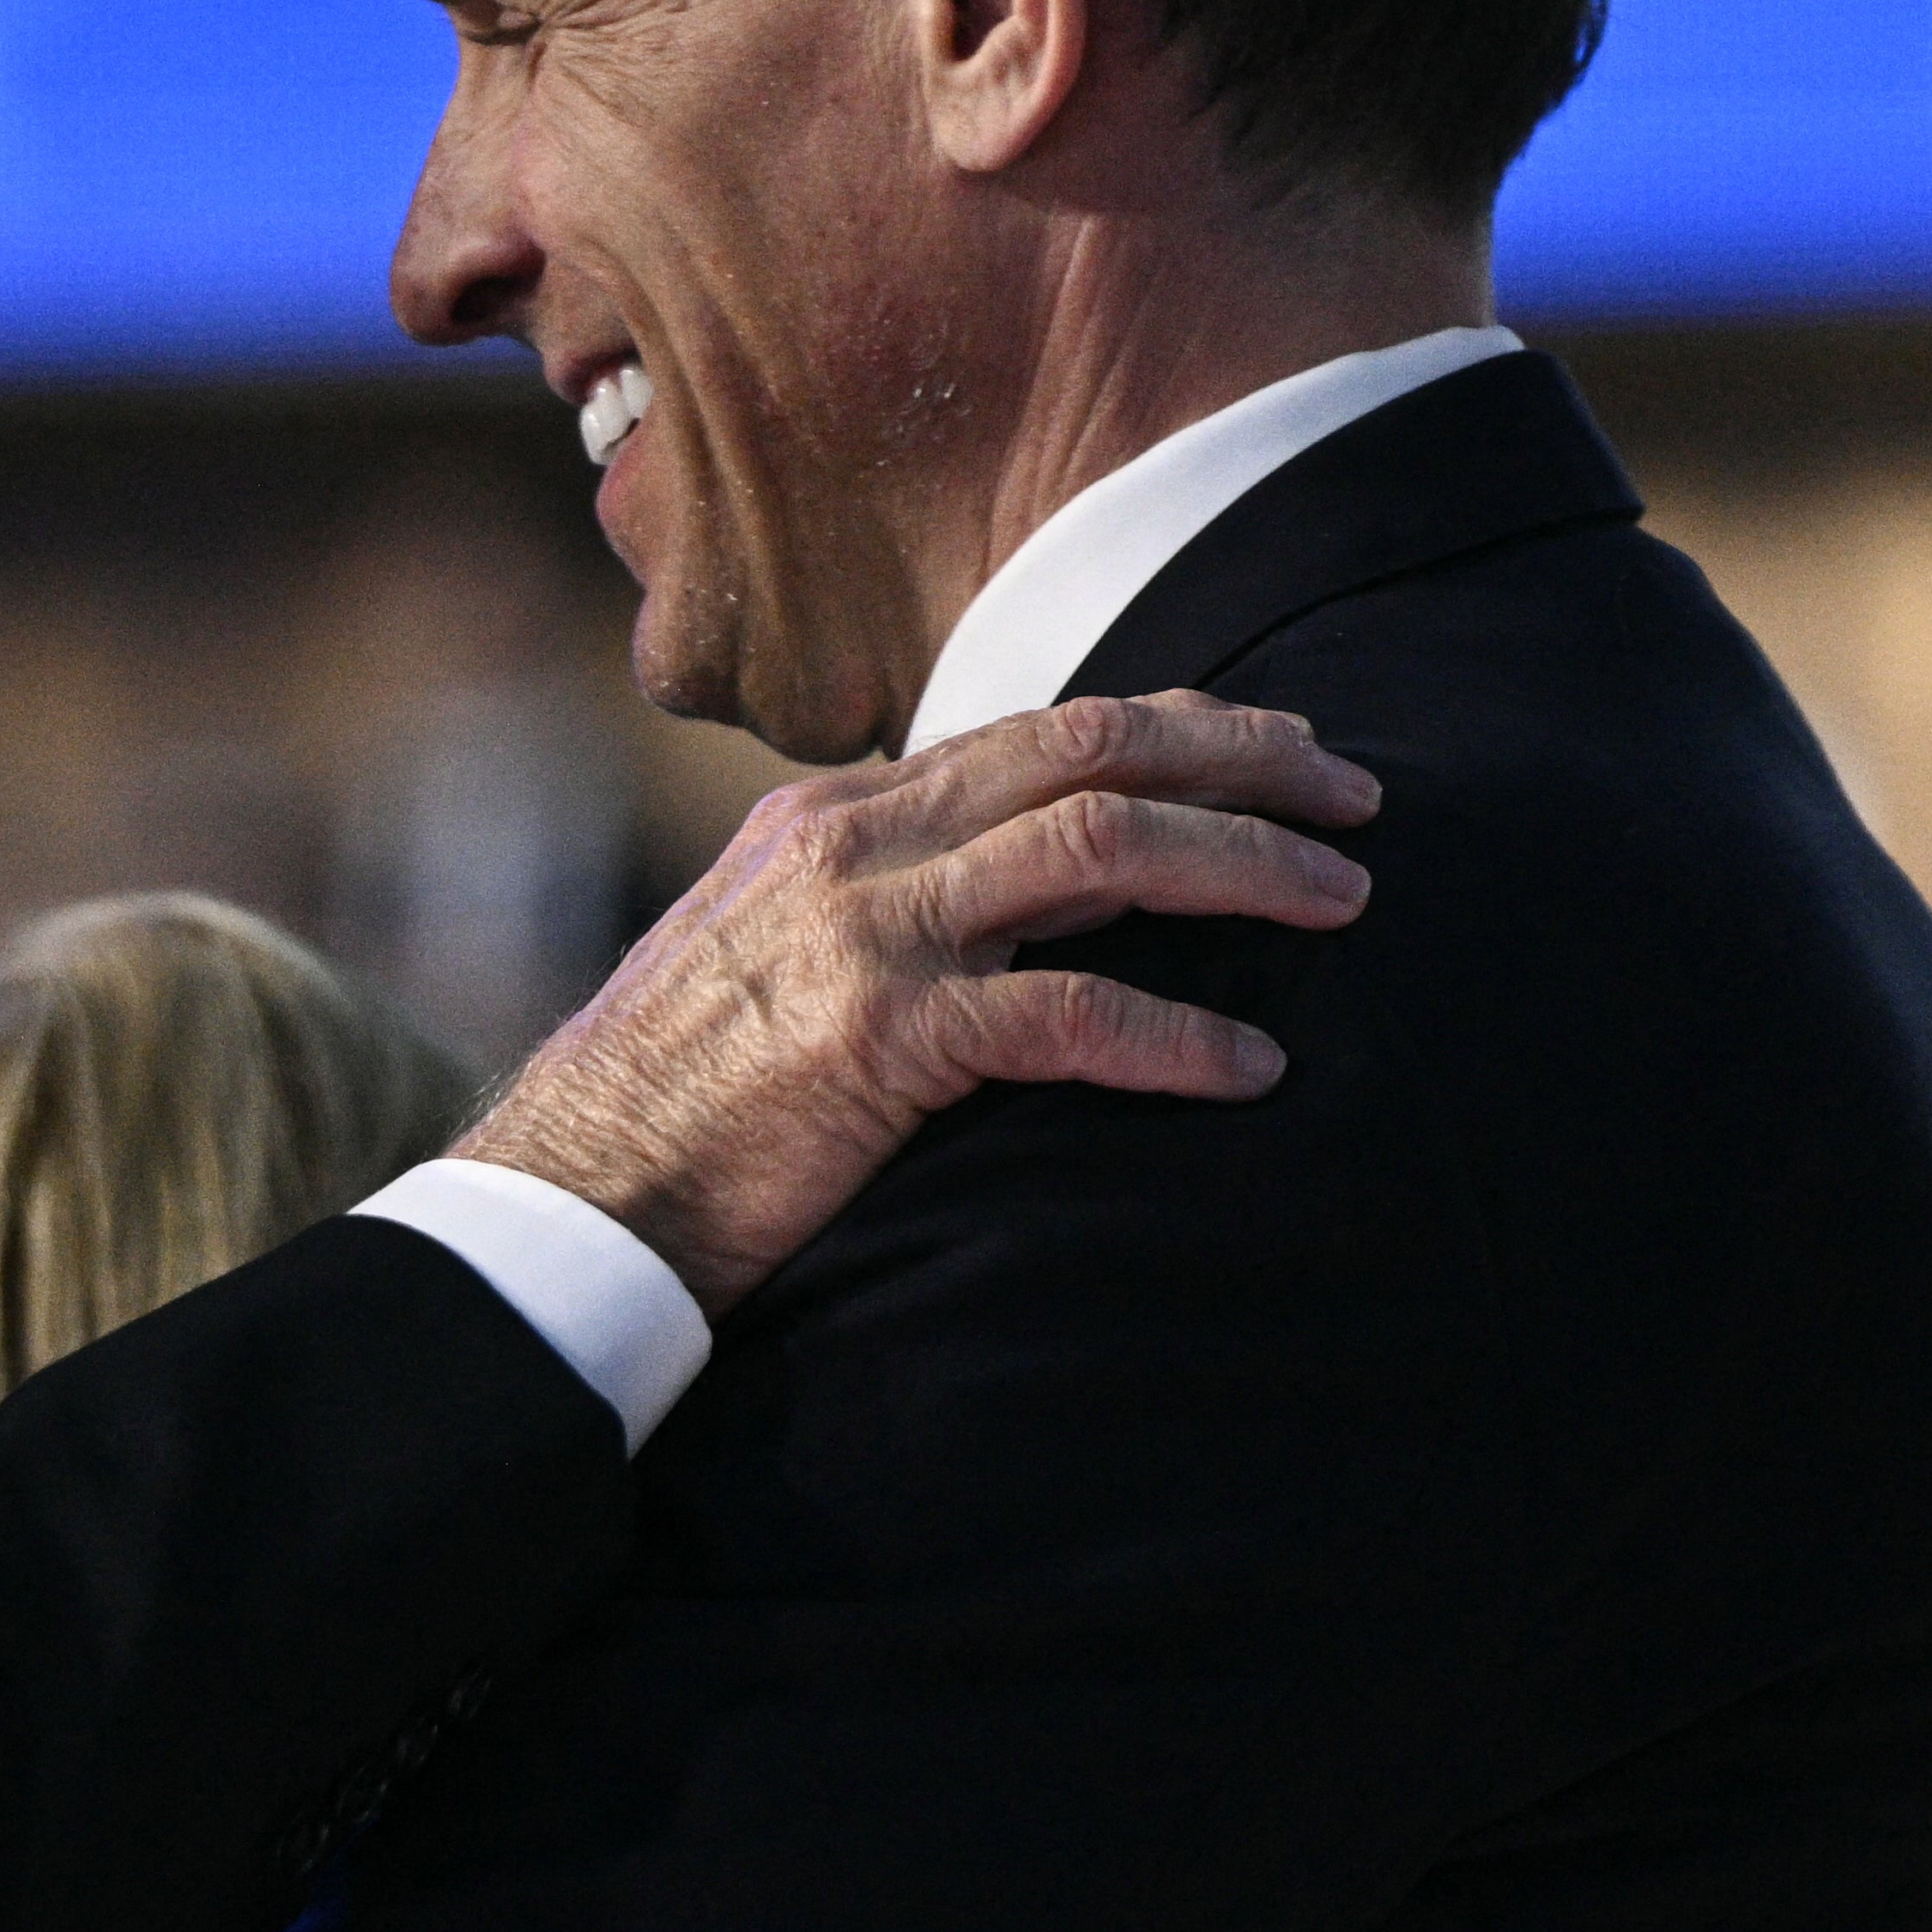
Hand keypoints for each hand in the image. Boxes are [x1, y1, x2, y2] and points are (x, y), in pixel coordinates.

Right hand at [455, 690, 1377, 1309]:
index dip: (1177, 728)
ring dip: (1242, 865)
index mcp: (833, 817)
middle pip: (1089, 750)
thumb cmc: (680, 1107)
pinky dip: (1177, 1036)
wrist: (573, 1203)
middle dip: (1243, 759)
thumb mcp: (778, 962)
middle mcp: (853, 844)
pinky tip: (1251, 1068)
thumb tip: (1021, 917)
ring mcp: (865, 934)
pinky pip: (1069, 1016)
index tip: (1280, 747)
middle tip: (1358, 794)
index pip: (1037, 731)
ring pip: (1099, 848)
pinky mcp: (880, 1040)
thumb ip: (888, 912)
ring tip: (1344, 900)